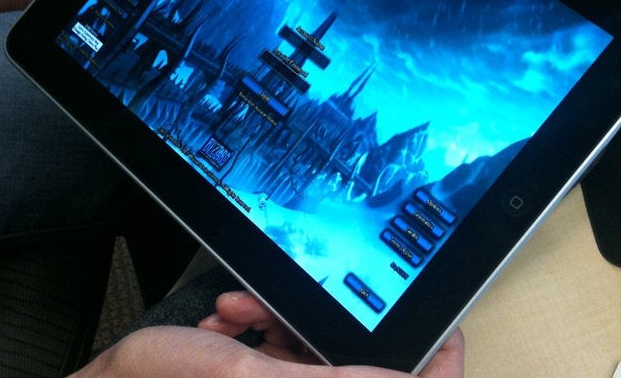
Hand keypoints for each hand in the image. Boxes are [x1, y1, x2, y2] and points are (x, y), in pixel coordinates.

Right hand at [71, 291, 462, 376]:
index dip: (437, 370)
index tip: (443, 329)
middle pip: (355, 365)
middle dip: (322, 326)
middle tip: (288, 307)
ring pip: (315, 349)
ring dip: (283, 321)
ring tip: (240, 310)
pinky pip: (286, 347)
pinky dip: (264, 323)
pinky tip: (232, 314)